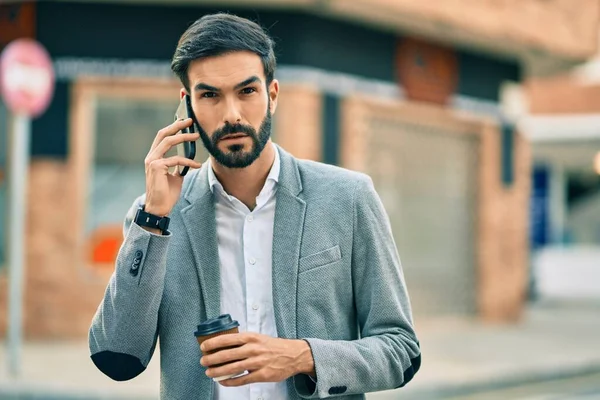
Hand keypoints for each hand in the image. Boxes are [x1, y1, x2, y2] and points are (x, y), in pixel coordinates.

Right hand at [144, 118, 200, 216]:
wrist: (159, 208)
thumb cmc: (166, 193)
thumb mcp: (175, 176)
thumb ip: (178, 166)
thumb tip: (188, 158)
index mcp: (154, 157)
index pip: (162, 137)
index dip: (173, 128)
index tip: (185, 122)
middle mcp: (151, 157)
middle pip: (163, 134)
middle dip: (177, 126)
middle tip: (190, 121)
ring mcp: (152, 161)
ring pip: (168, 142)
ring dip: (184, 137)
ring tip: (196, 137)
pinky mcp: (156, 167)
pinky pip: (176, 160)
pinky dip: (188, 161)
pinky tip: (197, 165)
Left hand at [200, 332, 314, 385]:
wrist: (292, 355)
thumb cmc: (272, 346)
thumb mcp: (257, 337)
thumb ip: (242, 341)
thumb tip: (223, 345)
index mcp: (250, 337)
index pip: (227, 339)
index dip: (213, 343)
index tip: (203, 347)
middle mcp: (253, 349)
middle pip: (227, 355)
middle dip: (212, 359)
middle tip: (203, 361)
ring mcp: (257, 362)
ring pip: (232, 368)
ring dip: (218, 372)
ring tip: (209, 373)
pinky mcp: (262, 375)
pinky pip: (242, 380)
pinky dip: (230, 381)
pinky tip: (223, 381)